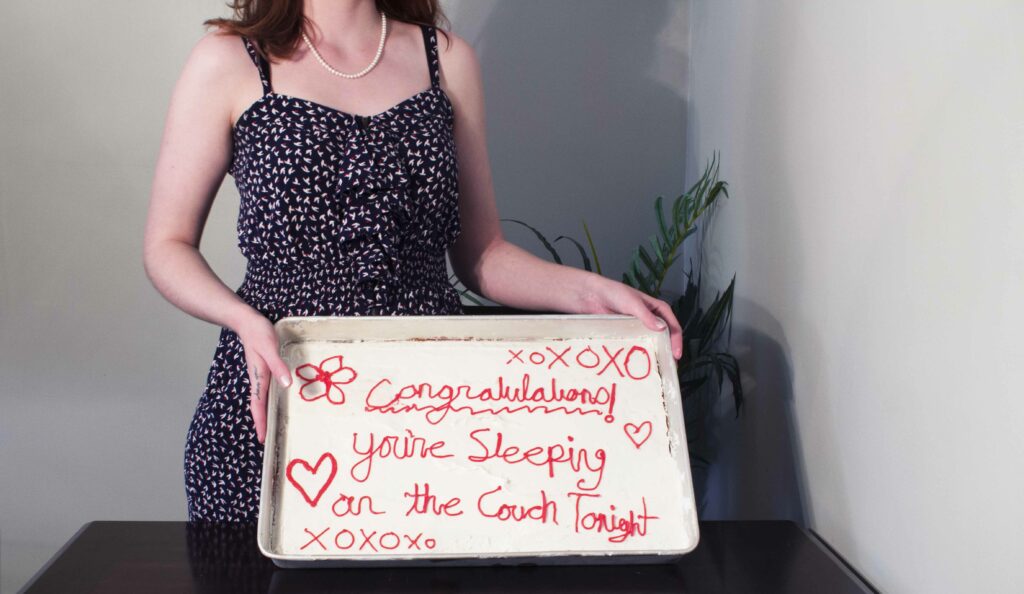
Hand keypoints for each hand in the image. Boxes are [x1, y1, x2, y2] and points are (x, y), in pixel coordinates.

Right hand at [235, 312, 291, 443]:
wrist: (247, 321)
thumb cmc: (258, 333)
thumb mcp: (270, 348)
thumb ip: (278, 366)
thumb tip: (286, 385)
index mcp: (259, 378)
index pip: (258, 406)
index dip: (261, 422)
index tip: (262, 439)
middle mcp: (259, 380)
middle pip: (259, 406)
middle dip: (263, 423)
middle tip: (268, 439)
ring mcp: (261, 375)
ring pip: (263, 399)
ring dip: (266, 413)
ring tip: (273, 426)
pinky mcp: (264, 369)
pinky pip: (267, 390)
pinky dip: (271, 400)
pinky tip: (278, 401)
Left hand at [576, 275, 683, 359]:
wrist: (591, 295)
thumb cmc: (614, 293)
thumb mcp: (632, 302)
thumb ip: (646, 315)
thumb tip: (662, 328)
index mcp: (656, 309)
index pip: (672, 325)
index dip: (676, 339)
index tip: (676, 354)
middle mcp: (649, 319)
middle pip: (664, 336)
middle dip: (668, 350)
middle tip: (669, 366)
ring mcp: (638, 328)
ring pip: (651, 342)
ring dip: (655, 354)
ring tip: (657, 369)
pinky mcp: (626, 334)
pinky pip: (636, 345)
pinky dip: (640, 353)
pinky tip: (639, 364)